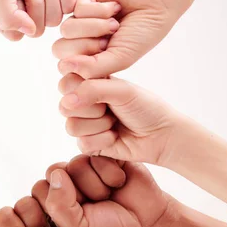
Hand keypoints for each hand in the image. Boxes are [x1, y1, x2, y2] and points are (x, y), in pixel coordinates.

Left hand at [33, 156, 176, 226]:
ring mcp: (85, 166)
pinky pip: (96, 156)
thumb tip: (57, 174)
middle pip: (55, 171)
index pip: (40, 189)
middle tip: (97, 203)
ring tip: (109, 193)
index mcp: (55, 198)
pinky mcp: (102, 154)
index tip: (82, 215)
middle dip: (79, 192)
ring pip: (75, 164)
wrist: (148, 221)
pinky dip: (110, 173)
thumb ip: (59, 208)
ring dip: (97, 184)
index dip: (61, 203)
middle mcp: (67, 180)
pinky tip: (119, 181)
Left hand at [55, 0, 178, 77]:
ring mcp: (77, 19)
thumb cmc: (141, 33)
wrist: (156, 1)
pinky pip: (77, 10)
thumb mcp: (119, 59)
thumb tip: (62, 66)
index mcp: (84, 57)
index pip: (66, 67)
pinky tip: (115, 7)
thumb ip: (91, 69)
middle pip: (60, 49)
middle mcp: (78, 39)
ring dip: (96, 27)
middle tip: (110, 38)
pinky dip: (100, 10)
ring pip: (66, 29)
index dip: (88, 62)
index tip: (111, 54)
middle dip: (89, 45)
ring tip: (115, 24)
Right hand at [58, 73, 179, 164]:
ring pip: (71, 126)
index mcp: (89, 83)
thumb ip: (92, 89)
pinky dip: (103, 140)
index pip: (66, 82)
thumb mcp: (122, 90)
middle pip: (64, 106)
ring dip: (99, 126)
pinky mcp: (88, 144)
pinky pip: (82, 143)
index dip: (81, 88)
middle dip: (92, 109)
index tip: (104, 89)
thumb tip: (67, 101)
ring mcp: (85, 124)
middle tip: (110, 108)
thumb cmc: (146, 108)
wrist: (161, 135)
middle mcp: (83, 103)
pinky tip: (115, 136)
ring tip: (114, 123)